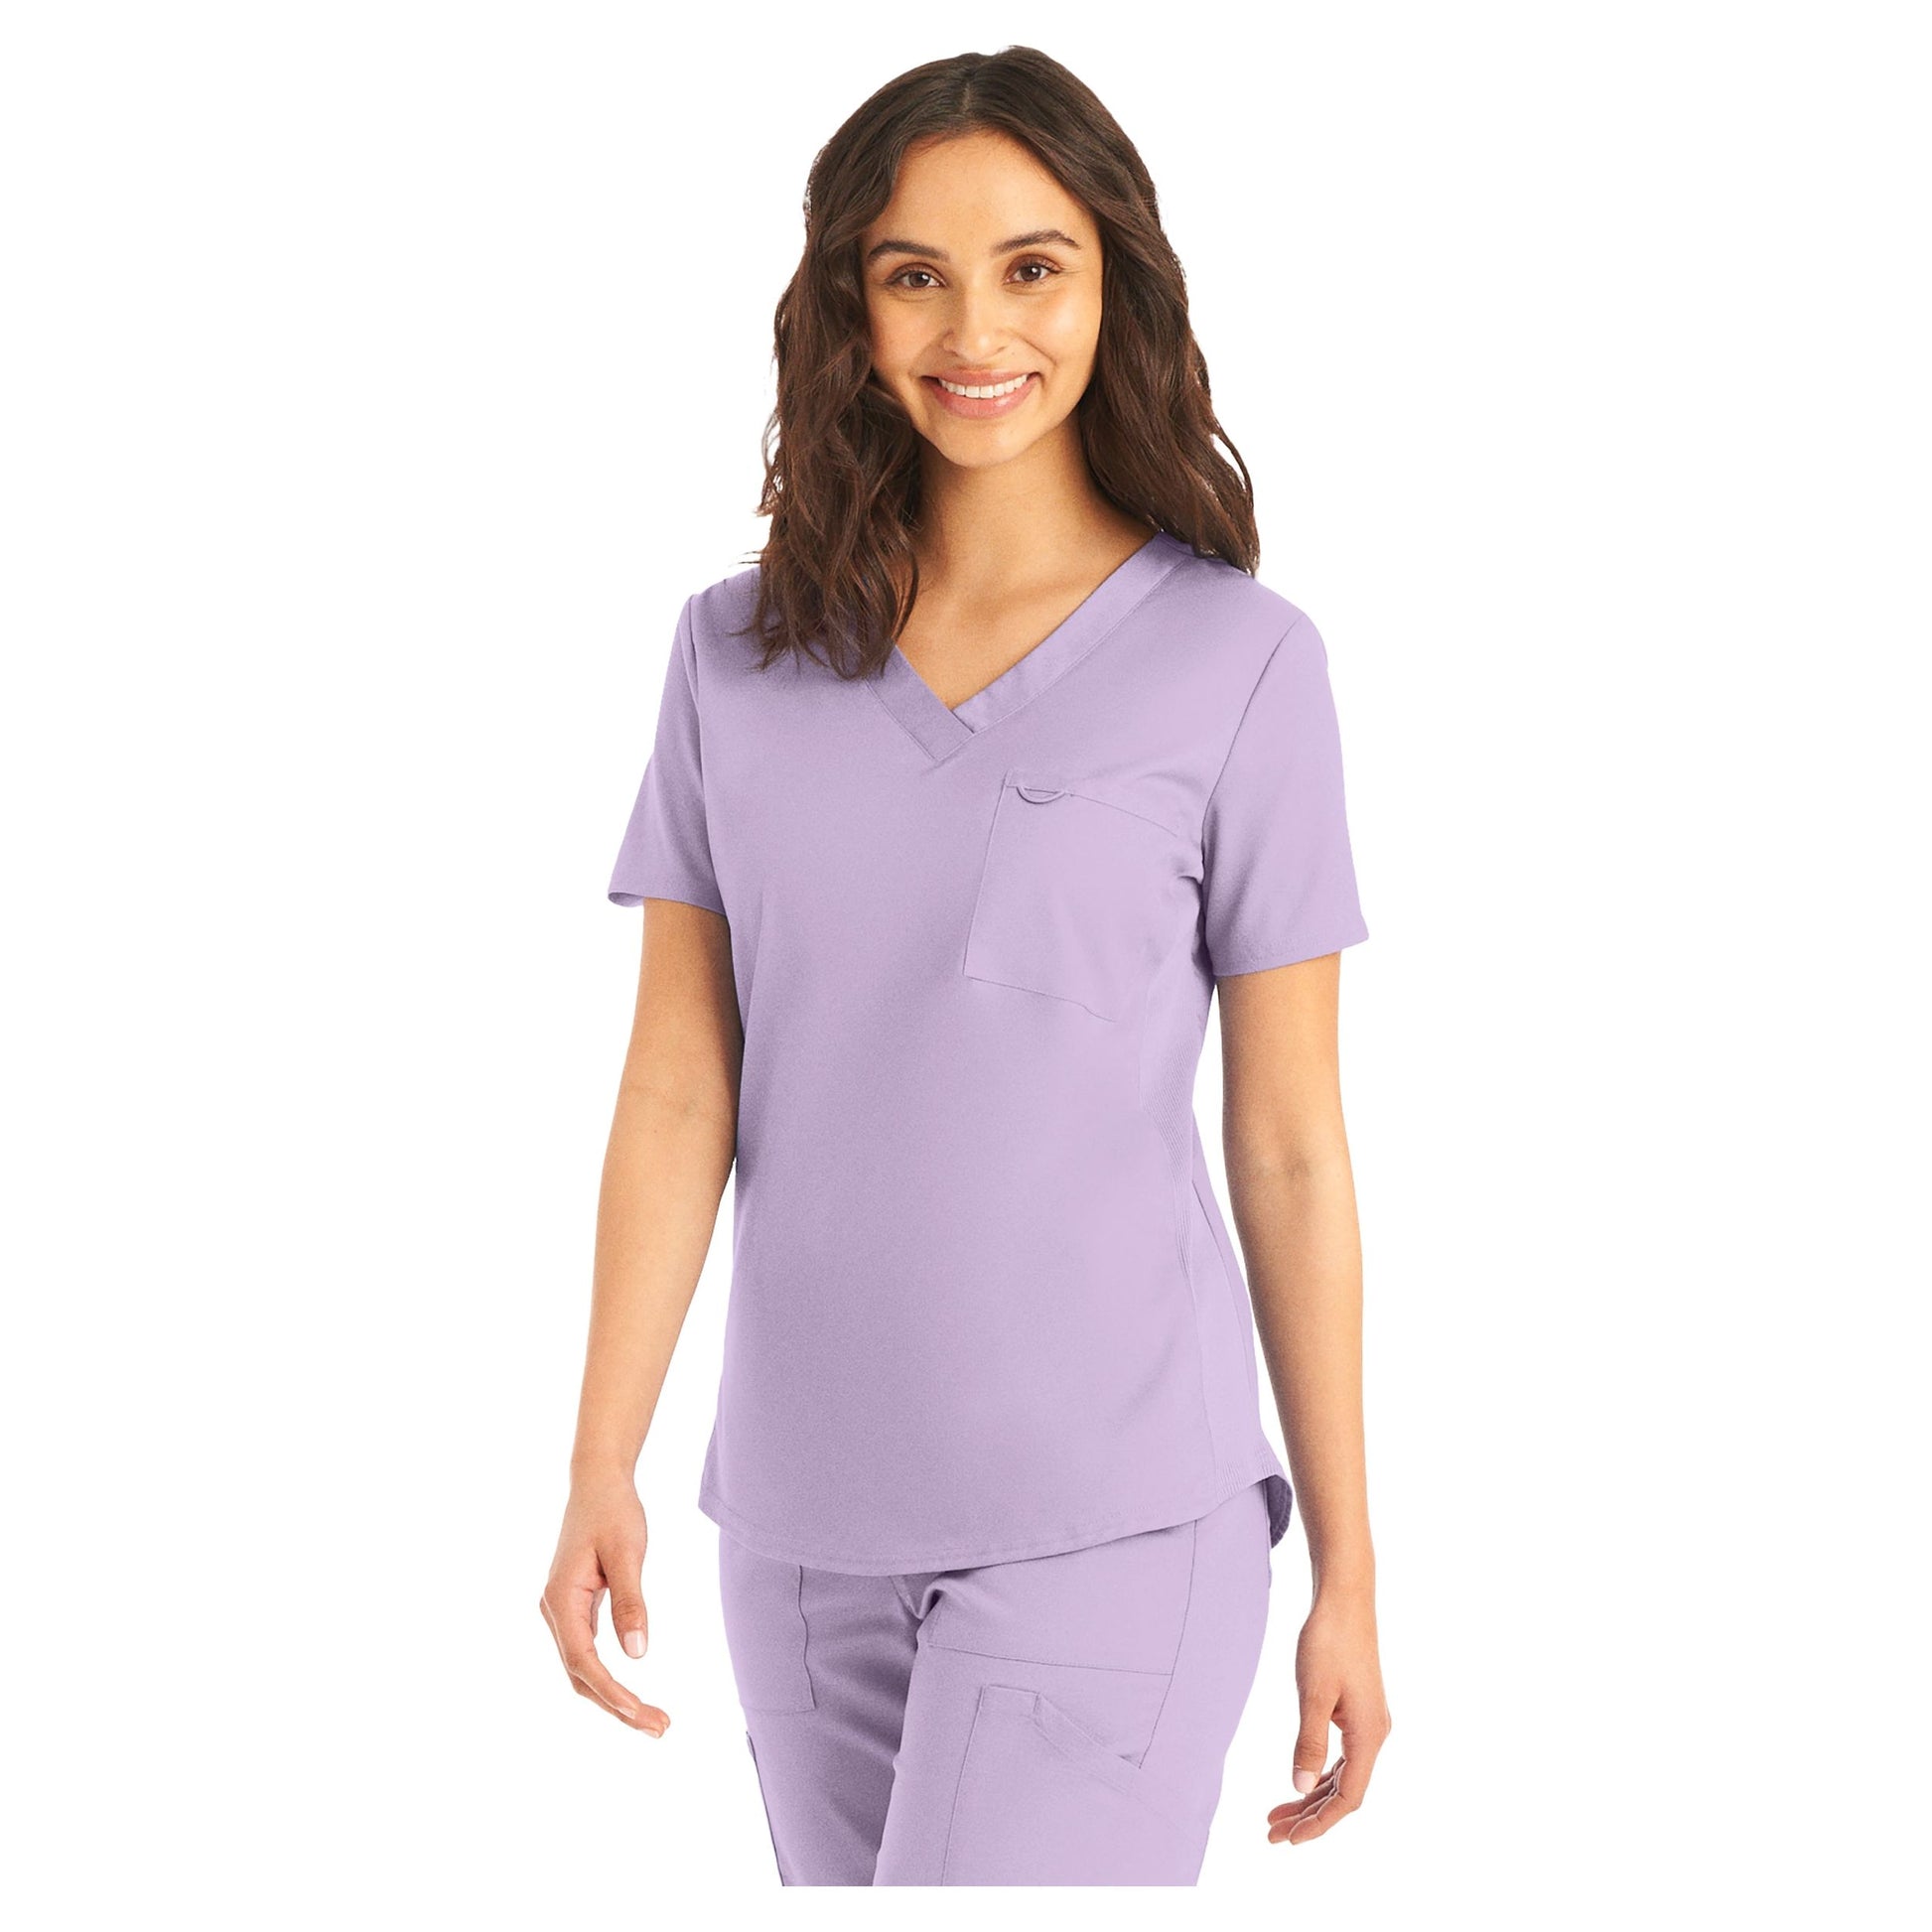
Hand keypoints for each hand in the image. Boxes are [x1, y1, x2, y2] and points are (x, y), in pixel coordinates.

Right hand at [538, 1475, 668, 1734]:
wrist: (598, 1481)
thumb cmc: (614, 1512)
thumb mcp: (627, 1553)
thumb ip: (631, 1602)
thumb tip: (637, 1655)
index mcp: (561, 1599)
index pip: (583, 1661)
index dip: (611, 1693)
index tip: (641, 1715)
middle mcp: (554, 1610)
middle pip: (580, 1674)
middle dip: (616, 1705)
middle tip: (659, 1727)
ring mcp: (561, 1610)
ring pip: (581, 1667)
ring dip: (611, 1696)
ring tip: (652, 1718)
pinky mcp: (573, 1606)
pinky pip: (585, 1652)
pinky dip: (606, 1676)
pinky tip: (629, 1693)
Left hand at [1267, 1587, 1390, 1844]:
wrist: (1344, 1600)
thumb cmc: (1328, 1641)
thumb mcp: (1313, 1693)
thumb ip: (1308, 1742)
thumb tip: (1300, 1786)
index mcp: (1368, 1735)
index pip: (1348, 1797)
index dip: (1320, 1823)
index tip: (1290, 1839)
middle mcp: (1373, 1734)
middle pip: (1344, 1791)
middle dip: (1310, 1815)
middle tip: (1273, 1833)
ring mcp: (1366, 1722)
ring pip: (1341, 1774)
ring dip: (1311, 1796)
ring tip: (1277, 1814)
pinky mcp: (1357, 1710)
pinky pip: (1341, 1755)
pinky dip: (1319, 1772)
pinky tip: (1300, 1780)